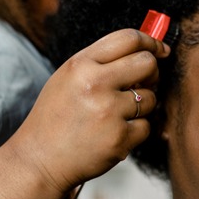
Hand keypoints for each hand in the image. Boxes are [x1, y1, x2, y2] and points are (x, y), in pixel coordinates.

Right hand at [21, 28, 168, 192]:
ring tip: (116, 115)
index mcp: (80, 64)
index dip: (150, 42)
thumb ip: (101, 62)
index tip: (159, 50)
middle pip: (147, 63)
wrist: (38, 159)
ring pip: (151, 98)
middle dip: (152, 73)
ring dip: (141, 106)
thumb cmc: (56, 117)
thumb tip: (146, 51)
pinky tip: (113, 133)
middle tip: (142, 83)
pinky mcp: (119, 139)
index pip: (128, 38)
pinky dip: (135, 131)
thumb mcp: (68, 78)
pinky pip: (146, 126)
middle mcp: (95, 84)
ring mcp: (108, 112)